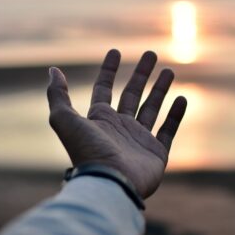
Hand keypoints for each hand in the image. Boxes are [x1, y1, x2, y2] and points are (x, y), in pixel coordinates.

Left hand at [47, 50, 186, 198]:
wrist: (110, 183)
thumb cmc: (88, 152)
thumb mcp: (64, 120)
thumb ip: (57, 96)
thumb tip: (53, 71)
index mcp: (100, 119)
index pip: (104, 88)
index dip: (108, 70)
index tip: (116, 51)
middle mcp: (120, 127)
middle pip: (132, 94)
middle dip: (141, 74)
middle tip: (151, 54)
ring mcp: (139, 140)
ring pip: (152, 108)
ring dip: (160, 89)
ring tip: (168, 71)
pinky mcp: (157, 152)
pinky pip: (168, 130)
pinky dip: (175, 116)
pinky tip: (182, 99)